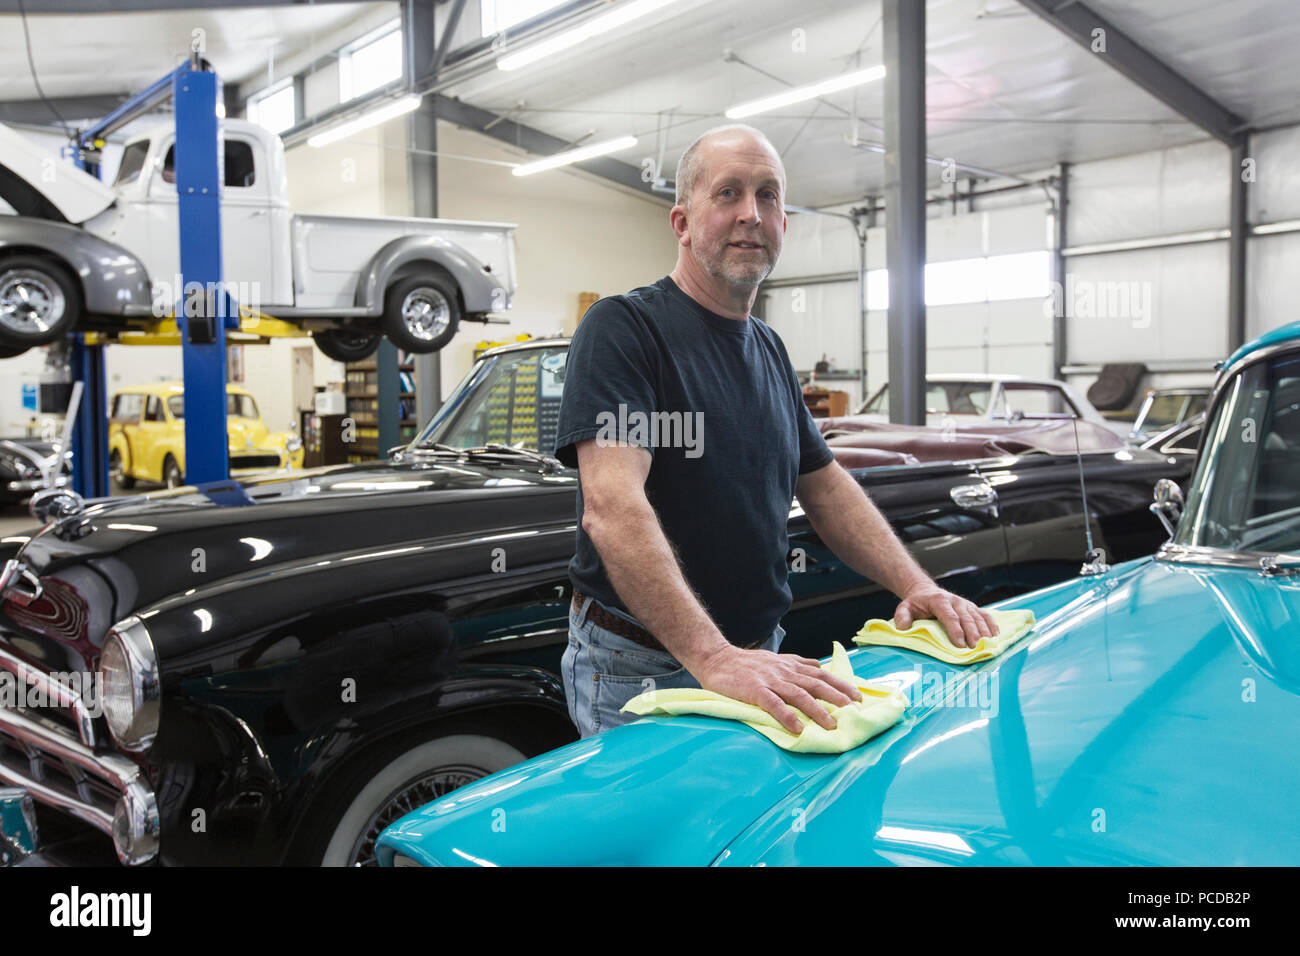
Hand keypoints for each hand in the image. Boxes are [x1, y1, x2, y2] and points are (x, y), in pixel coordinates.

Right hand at [692, 644, 862, 736]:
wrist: (717, 659)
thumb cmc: (747, 663)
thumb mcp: (777, 659)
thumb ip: (798, 663)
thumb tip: (819, 666)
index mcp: (791, 666)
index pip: (822, 674)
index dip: (841, 685)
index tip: (859, 696)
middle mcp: (785, 672)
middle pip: (816, 685)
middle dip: (837, 698)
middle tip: (854, 711)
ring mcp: (770, 681)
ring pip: (799, 695)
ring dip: (817, 711)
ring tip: (831, 725)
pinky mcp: (754, 691)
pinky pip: (773, 704)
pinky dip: (787, 716)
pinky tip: (798, 728)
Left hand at [893, 585, 996, 648]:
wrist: (926, 592)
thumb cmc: (916, 604)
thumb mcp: (904, 607)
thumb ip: (902, 616)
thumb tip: (902, 627)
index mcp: (939, 601)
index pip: (949, 616)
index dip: (955, 630)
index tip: (960, 645)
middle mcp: (955, 601)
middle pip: (966, 618)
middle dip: (972, 634)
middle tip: (976, 648)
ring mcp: (966, 604)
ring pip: (978, 617)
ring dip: (984, 632)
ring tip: (988, 646)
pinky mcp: (973, 607)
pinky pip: (985, 615)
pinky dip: (992, 625)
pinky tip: (996, 636)